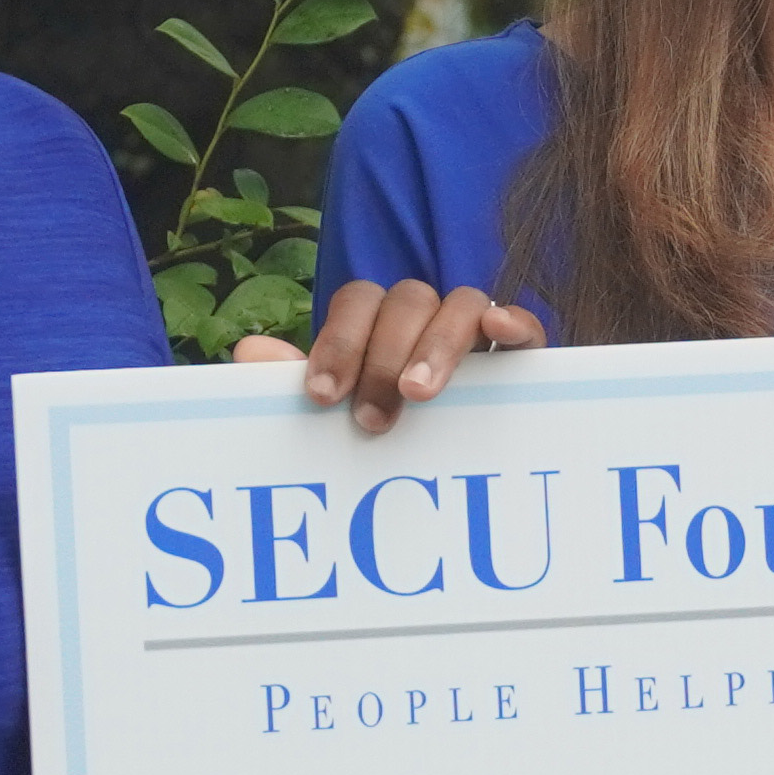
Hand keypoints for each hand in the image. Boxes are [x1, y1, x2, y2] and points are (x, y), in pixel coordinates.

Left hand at [233, 277, 534, 431]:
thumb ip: (296, 384)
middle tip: (373, 417)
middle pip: (407, 299)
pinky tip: (498, 332)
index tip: (323, 396)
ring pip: (460, 304)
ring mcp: (476, 333)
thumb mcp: (341, 416)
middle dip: (384, 356)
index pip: (358, 300)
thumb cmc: (386, 435)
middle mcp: (426, 317)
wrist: (458, 475)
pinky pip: (525, 323)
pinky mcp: (522, 357)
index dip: (339, 341)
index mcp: (379, 323)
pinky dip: (512, 319)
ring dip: (438, 345)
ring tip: (420, 393)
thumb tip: (249, 352)